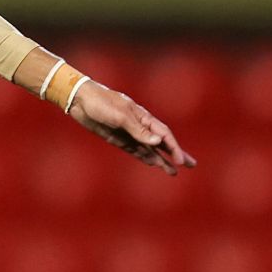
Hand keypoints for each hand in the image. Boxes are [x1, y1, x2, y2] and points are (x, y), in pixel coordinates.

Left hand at [69, 83, 196, 175]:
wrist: (80, 100)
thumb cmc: (102, 103)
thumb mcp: (121, 116)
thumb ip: (138, 130)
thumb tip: (157, 141)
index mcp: (144, 117)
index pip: (164, 135)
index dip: (174, 148)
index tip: (181, 161)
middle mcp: (139, 126)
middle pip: (162, 143)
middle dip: (175, 154)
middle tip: (191, 165)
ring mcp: (129, 134)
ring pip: (150, 149)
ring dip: (161, 160)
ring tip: (173, 172)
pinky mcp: (117, 139)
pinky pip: (135, 151)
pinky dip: (145, 157)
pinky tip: (154, 164)